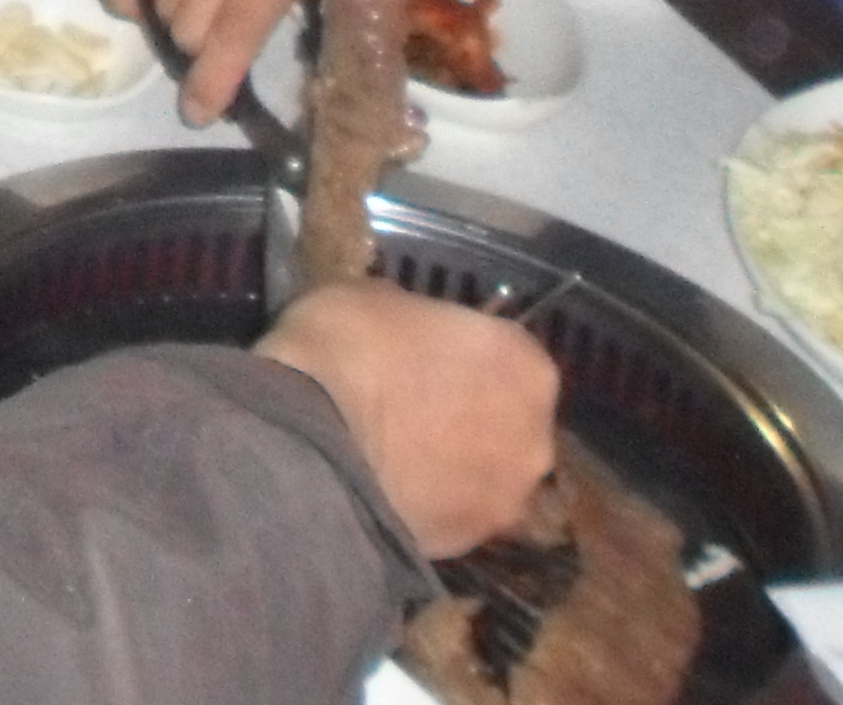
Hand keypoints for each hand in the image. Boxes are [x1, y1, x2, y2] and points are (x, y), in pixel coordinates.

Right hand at [101, 0, 366, 124]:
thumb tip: (249, 62)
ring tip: (188, 13)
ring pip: (160, 3)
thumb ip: (294, 1)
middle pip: (190, 27)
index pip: (235, 36)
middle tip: (209, 47)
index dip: (211, 85)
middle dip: (198, 50)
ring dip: (171, 21)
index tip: (197, 111)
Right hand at [258, 280, 559, 557]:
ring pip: (487, 474)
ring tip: (398, 458)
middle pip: (510, 420)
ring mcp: (506, 498)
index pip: (510, 353)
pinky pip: (454, 514)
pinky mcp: (470, 544)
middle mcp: (535, 436)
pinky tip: (387, 491)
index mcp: (523, 363)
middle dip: (473, 414)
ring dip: (456, 465)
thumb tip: (414, 336)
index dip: (469, 354)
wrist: (307, 447)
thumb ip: (416, 319)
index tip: (432, 356)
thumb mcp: (373, 297)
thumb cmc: (345, 350)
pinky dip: (431, 504)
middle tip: (416, 407)